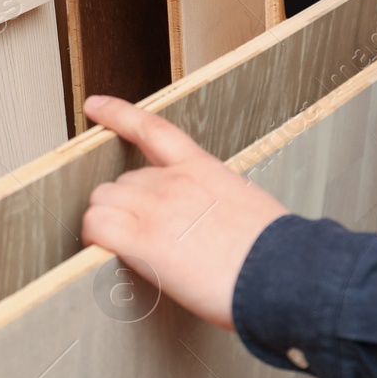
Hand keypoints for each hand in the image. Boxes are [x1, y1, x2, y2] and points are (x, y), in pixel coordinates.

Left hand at [79, 96, 288, 330]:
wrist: (283, 271)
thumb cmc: (271, 251)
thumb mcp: (247, 208)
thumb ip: (214, 203)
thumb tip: (203, 223)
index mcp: (202, 169)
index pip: (153, 130)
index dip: (118, 114)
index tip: (96, 105)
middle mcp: (173, 181)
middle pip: (122, 181)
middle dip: (125, 207)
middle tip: (144, 237)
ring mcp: (155, 207)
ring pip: (103, 201)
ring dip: (107, 221)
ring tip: (129, 248)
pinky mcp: (143, 239)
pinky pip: (97, 224)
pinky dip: (92, 236)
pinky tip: (101, 248)